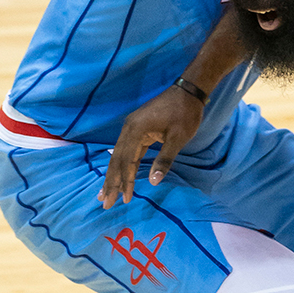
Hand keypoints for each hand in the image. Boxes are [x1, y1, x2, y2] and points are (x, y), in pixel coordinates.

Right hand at [99, 85, 202, 208]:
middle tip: (105, 203)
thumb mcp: (178, 138)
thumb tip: (153, 181)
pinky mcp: (136, 128)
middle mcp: (128, 128)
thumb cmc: (185, 113)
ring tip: (106, 193)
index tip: (121, 199)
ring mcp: (131, 127)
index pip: (125, 161)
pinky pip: (126, 149)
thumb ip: (165, 160)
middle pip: (116, 159)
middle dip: (111, 182)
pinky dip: (122, 164)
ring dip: (113, 175)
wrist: (188, 90)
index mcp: (136, 130)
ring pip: (118, 155)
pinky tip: (119, 175)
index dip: (123, 182)